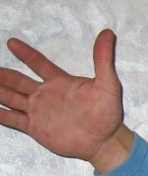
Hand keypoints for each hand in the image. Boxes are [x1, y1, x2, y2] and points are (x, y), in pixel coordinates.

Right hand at [0, 29, 132, 171]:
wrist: (104, 141)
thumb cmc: (107, 113)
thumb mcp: (108, 84)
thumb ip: (103, 59)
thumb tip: (108, 33)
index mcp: (60, 82)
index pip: (39, 64)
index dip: (26, 53)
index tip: (11, 42)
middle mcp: (45, 95)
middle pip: (18, 81)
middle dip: (2, 74)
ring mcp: (38, 111)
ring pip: (11, 98)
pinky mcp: (35, 128)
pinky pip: (13, 119)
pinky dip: (0, 114)